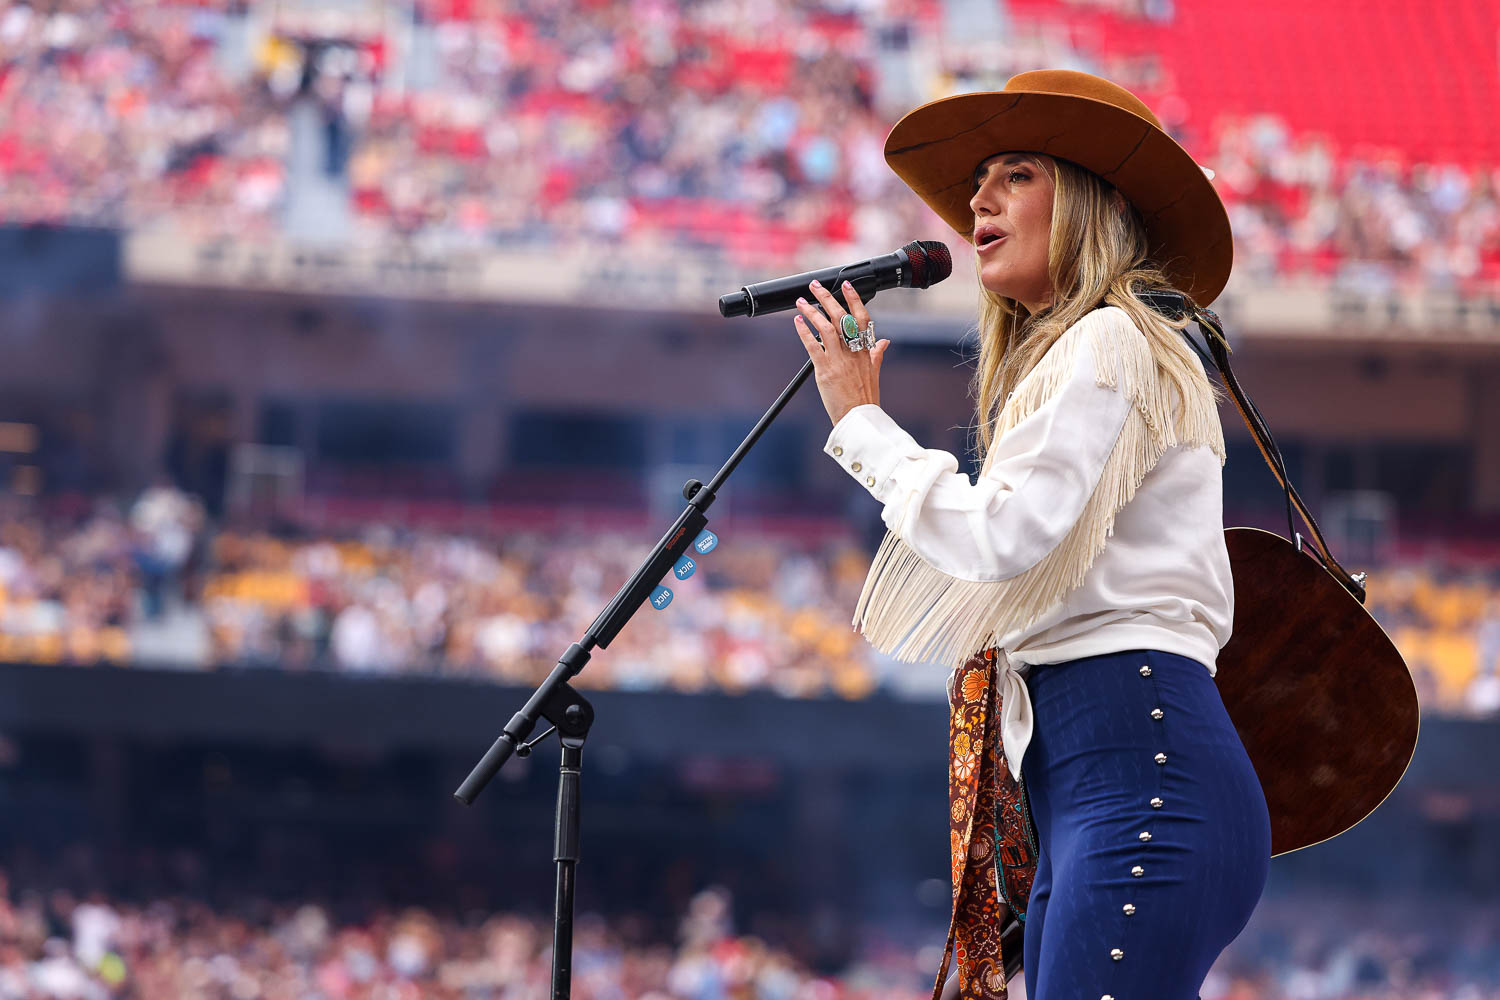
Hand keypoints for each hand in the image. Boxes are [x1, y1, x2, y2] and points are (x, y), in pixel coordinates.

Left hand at [792, 278, 890, 426]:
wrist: (858, 418)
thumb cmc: (865, 398)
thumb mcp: (875, 373)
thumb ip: (877, 354)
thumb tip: (884, 342)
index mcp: (865, 351)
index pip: (861, 318)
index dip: (854, 299)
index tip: (846, 285)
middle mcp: (852, 352)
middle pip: (840, 318)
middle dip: (827, 298)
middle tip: (815, 286)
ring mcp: (839, 361)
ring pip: (825, 328)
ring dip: (811, 312)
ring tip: (801, 301)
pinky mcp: (825, 371)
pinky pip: (813, 346)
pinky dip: (804, 332)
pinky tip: (797, 321)